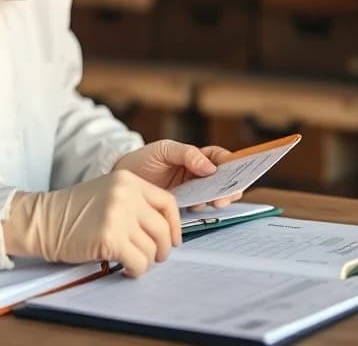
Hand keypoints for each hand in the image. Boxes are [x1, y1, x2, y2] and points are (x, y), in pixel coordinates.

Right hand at [2, 170, 180, 276]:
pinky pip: (139, 262)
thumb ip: (134, 203)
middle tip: (155, 257)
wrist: (42, 220)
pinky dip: (136, 270)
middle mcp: (126, 195)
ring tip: (132, 262)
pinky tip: (125, 269)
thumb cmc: (72, 212)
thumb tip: (164, 230)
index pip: (167, 202)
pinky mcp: (110, 238)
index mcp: (128, 180)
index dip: (174, 225)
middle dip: (162, 249)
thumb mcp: (107, 192)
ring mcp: (119, 216)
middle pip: (162, 229)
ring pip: (152, 249)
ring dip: (146, 261)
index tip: (173, 239)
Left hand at [112, 140, 243, 209]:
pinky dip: (204, 208)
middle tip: (227, 193)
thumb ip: (186, 154)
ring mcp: (192, 191)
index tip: (238, 170)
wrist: (120, 180)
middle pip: (224, 179)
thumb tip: (210, 167)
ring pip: (215, 194)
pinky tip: (198, 207)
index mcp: (196, 157)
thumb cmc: (142, 160)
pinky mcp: (182, 206)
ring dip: (220, 198)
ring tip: (216, 202)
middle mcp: (198, 174)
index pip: (221, 158)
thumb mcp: (163, 150)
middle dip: (231, 186)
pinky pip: (200, 207)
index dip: (232, 163)